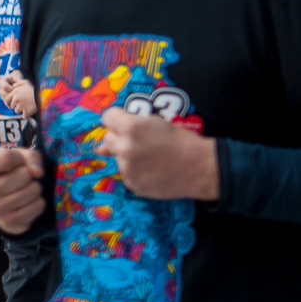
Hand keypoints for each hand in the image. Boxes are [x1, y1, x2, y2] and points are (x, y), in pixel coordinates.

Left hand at [0, 74, 36, 117]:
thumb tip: (13, 85)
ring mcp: (21, 106)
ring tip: (28, 105)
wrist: (45, 95)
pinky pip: (24, 116)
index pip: (6, 100)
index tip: (11, 104)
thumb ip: (18, 83)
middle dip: (16, 105)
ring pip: (17, 111)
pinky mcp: (27, 112)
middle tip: (23, 103)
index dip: (8, 102)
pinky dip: (27, 114)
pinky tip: (31, 110)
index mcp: (14, 92)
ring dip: (21, 110)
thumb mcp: (26, 82)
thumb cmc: (35, 88)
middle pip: (11, 106)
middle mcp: (16, 99)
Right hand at [0, 148, 45, 233]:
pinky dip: (39, 202)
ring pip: (33, 190)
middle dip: (29, 175)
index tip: (16, 164)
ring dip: (35, 188)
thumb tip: (37, 173)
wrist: (6, 199)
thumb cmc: (11, 172)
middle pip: (23, 175)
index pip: (6, 158)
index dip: (19, 158)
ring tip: (24, 191)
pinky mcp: (8, 223)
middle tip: (21, 180)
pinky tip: (27, 203)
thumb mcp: (19, 157)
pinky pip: (38, 206)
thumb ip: (30, 157)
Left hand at [98, 108, 218, 199]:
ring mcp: (127, 168)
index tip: (128, 123)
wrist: (200, 167)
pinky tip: (154, 170)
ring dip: (128, 156)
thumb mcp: (159, 125)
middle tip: (142, 142)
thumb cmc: (183, 140)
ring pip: (118, 157)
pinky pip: (127, 173)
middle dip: (120, 138)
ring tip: (152, 158)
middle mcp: (124, 147)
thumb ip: (129, 128)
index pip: (107, 117)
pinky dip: (137, 171)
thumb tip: (100, 148)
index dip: (118, 119)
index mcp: (132, 127)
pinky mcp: (132, 184)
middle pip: (108, 138)